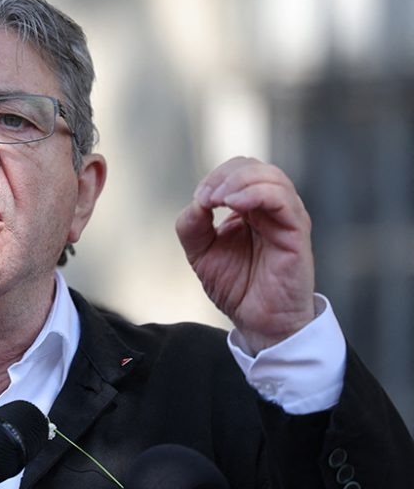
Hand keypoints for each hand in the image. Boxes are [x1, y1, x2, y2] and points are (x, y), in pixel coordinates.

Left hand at [175, 157, 315, 353]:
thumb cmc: (237, 288)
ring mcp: (287, 218)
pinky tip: (233, 204)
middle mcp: (272, 209)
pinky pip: (283, 200)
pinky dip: (256, 193)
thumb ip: (192, 226)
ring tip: (217, 200)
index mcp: (251, 209)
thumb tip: (197, 202)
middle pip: (254, 167)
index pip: (238, 171)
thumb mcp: (200, 253)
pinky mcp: (296, 232)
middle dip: (224, 176)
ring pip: (271, 177)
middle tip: (205, 198)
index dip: (216, 177)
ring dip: (238, 181)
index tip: (199, 200)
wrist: (258, 321)